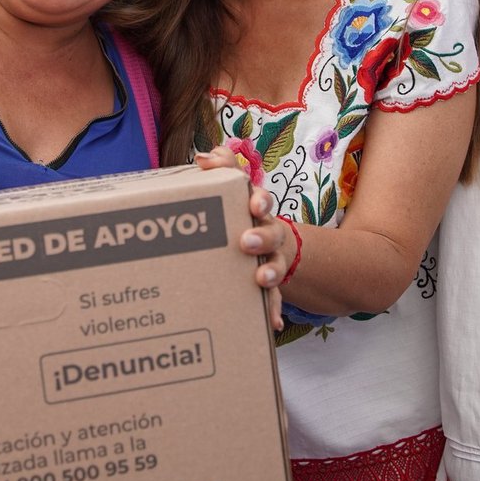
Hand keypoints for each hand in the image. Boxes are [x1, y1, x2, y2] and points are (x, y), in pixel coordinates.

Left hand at [195, 147, 289, 330]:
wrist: (264, 243)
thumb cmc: (238, 212)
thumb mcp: (231, 188)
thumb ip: (221, 168)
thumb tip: (205, 156)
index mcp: (256, 209)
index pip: (260, 199)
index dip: (259, 201)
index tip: (254, 204)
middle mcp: (268, 232)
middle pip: (270, 232)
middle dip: (262, 237)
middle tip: (246, 242)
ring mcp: (271, 259)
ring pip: (274, 265)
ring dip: (270, 273)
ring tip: (262, 280)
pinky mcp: (267, 284)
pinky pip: (272, 298)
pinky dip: (273, 310)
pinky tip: (272, 324)